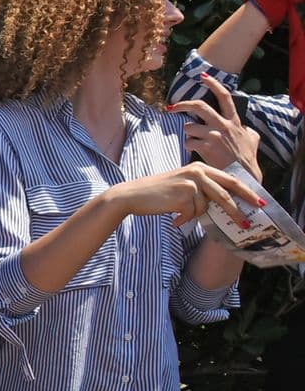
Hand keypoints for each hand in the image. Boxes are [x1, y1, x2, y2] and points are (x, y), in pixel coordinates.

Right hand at [107, 160, 262, 226]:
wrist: (132, 195)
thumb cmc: (157, 193)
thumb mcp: (183, 185)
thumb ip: (202, 189)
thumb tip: (221, 204)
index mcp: (200, 168)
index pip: (230, 179)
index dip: (247, 191)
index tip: (259, 202)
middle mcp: (198, 172)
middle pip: (226, 193)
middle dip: (238, 210)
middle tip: (248, 222)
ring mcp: (191, 182)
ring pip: (206, 207)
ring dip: (193, 216)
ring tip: (179, 216)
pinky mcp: (183, 194)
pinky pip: (192, 213)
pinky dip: (183, 219)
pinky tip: (172, 217)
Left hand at [169, 73, 260, 178]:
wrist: (243, 174)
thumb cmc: (247, 158)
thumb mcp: (253, 139)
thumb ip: (247, 131)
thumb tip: (246, 129)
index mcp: (234, 121)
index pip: (224, 96)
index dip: (213, 84)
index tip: (203, 76)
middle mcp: (223, 125)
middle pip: (199, 106)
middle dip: (182, 104)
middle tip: (172, 107)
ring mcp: (213, 135)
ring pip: (189, 127)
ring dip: (188, 133)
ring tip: (194, 140)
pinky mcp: (204, 147)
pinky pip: (188, 142)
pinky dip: (189, 146)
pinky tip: (194, 151)